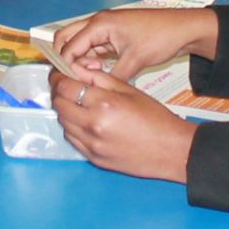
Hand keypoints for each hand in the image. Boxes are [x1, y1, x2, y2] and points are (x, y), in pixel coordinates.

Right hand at [49, 5, 216, 82]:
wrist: (183, 29)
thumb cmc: (161, 38)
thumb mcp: (135, 61)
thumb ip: (112, 76)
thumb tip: (96, 90)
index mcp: (99, 24)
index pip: (69, 45)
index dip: (65, 66)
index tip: (67, 85)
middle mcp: (98, 23)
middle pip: (66, 39)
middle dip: (65, 59)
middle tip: (71, 80)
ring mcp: (104, 28)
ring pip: (79, 44)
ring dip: (79, 59)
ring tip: (89, 78)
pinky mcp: (112, 36)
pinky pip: (92, 47)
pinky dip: (90, 58)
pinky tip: (99, 71)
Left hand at [52, 69, 196, 181]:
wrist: (170, 150)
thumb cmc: (155, 117)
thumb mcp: (129, 89)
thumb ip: (99, 79)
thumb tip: (76, 69)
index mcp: (103, 104)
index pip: (64, 87)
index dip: (58, 76)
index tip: (60, 72)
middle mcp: (93, 125)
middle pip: (59, 105)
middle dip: (59, 92)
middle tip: (68, 86)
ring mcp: (91, 145)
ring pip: (63, 123)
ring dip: (66, 110)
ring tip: (79, 103)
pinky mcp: (93, 158)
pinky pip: (72, 139)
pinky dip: (73, 128)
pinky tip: (85, 121)